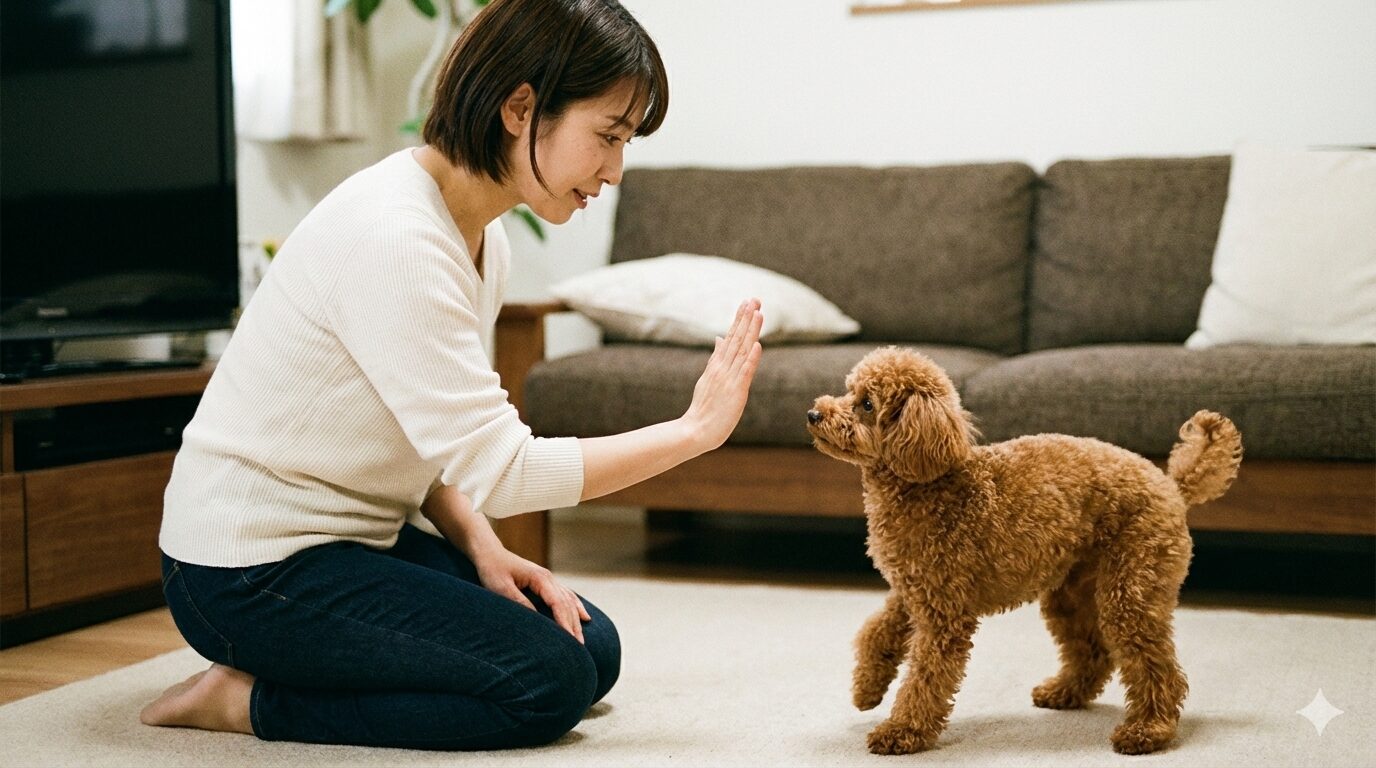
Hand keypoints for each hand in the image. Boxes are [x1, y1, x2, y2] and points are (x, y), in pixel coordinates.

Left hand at [474, 547, 590, 643]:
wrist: (490, 553)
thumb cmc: (493, 570)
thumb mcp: (502, 588)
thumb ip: (520, 602)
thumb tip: (537, 620)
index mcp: (540, 578)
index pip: (558, 603)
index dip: (564, 622)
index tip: (570, 640)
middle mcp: (548, 578)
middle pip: (567, 604)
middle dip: (574, 625)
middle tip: (579, 648)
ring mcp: (549, 579)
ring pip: (569, 601)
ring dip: (576, 620)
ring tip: (581, 639)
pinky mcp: (545, 583)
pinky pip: (566, 596)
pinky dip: (576, 607)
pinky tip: (585, 617)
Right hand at [682, 298, 763, 450]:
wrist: (695, 431)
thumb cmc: (704, 408)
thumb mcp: (709, 378)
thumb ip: (716, 357)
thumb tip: (720, 337)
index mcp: (717, 365)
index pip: (730, 337)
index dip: (740, 320)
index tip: (747, 303)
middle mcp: (722, 368)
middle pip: (736, 339)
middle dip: (746, 318)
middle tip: (754, 299)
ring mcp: (728, 378)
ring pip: (742, 350)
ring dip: (750, 331)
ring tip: (758, 313)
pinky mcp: (735, 391)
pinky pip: (745, 372)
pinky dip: (751, 358)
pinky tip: (758, 345)